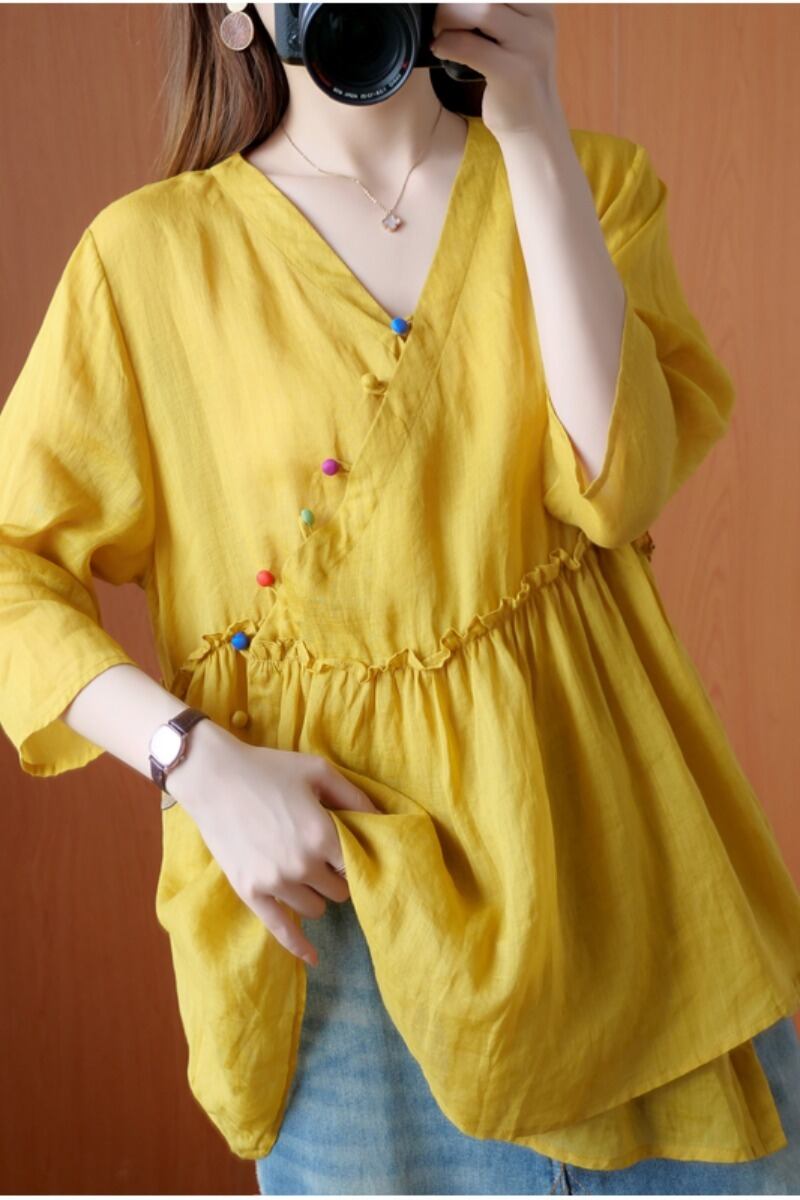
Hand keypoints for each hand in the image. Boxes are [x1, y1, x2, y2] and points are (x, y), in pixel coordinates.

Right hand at [166, 720, 381, 965]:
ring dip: (317, 895)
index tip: (349, 851)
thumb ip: (356, 797)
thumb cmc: (268, 769)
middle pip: (339, 890)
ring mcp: (275, 882)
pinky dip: (299, 945)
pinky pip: (281, 929)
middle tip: (326, 859)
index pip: (356, 864)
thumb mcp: (319, 771)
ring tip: (307, 874)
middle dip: (336, 877)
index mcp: (322, 835)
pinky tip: (314, 957)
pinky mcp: (250, 892)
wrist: (212, 777)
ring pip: (316, 908)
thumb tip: (385, 819)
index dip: (355, 857)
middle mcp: (302, 864)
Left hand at [429, 3, 566, 140]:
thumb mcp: (514, 34)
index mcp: (538, 4)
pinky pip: (470, 46)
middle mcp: (540, 19)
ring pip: (481, 9)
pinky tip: (439, 49)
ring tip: (439, 32)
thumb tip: (448, 4)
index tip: (448, 6)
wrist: (535, 126)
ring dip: (448, 16)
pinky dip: (446, 44)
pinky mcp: (514, 74)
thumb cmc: (515, 77)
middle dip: (454, 1)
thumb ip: (493, 12)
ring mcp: (530, 46)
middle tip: (439, 15)